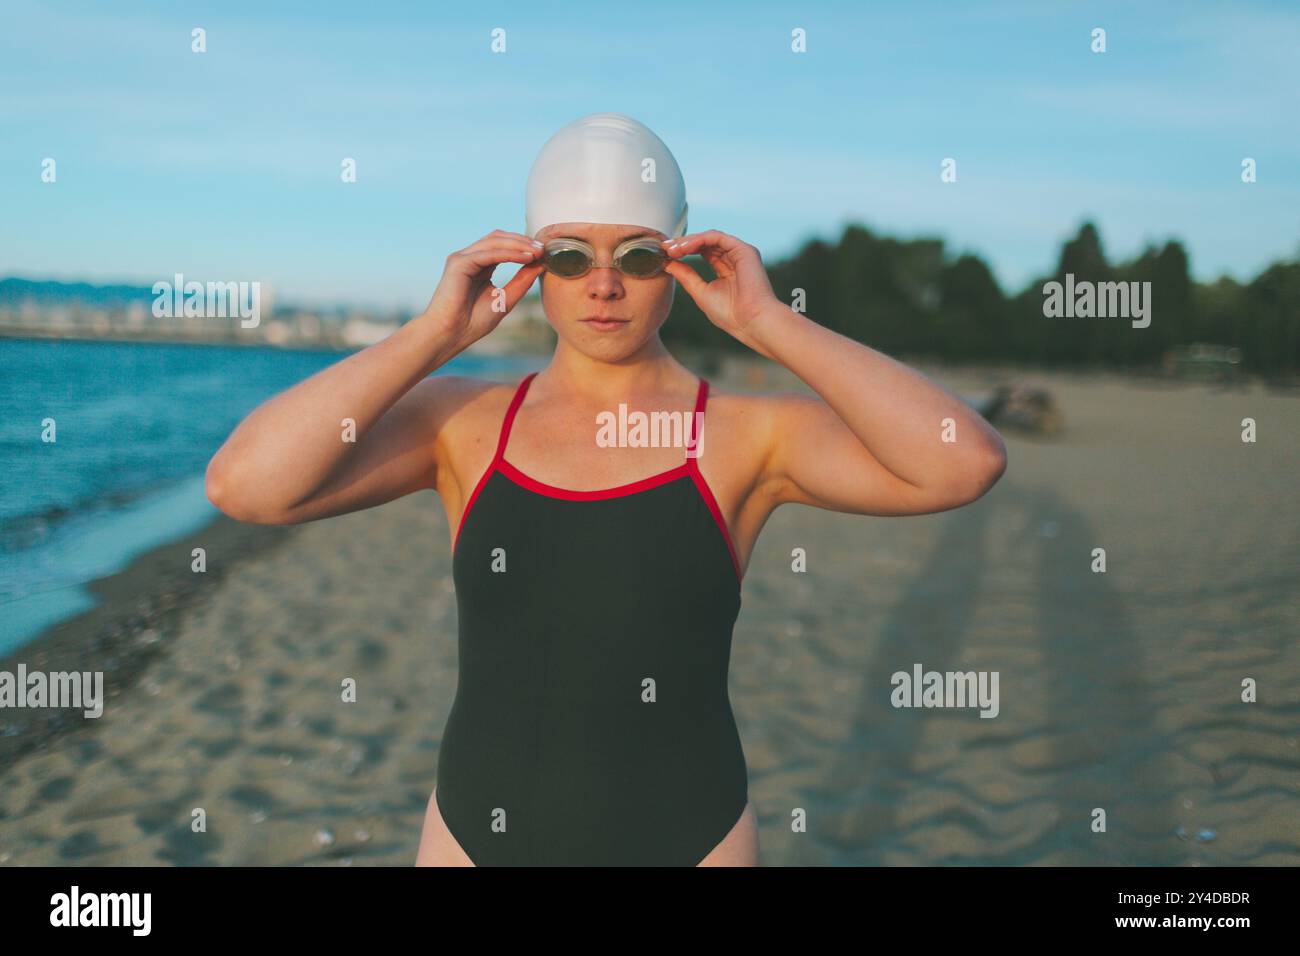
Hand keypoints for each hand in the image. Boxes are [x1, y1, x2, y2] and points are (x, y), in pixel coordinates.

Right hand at [421, 230, 544, 351]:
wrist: (450, 335)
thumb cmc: (473, 322)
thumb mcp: (505, 299)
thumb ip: (521, 281)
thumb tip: (540, 265)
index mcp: (480, 265)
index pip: (503, 246)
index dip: (524, 245)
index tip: (545, 252)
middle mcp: (470, 258)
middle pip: (499, 238)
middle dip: (523, 240)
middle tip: (544, 247)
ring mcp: (462, 258)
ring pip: (494, 241)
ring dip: (518, 244)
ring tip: (537, 251)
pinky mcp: (458, 263)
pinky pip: (488, 253)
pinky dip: (509, 254)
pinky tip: (525, 258)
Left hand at [661, 230, 781, 355]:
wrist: (751, 322)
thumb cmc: (730, 314)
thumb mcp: (700, 292)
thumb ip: (686, 276)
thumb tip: (668, 263)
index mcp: (726, 270)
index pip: (702, 252)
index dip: (683, 251)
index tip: (664, 254)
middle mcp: (734, 259)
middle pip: (705, 243)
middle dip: (682, 244)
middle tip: (664, 248)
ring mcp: (740, 253)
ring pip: (709, 238)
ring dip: (688, 241)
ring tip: (672, 249)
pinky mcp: (744, 250)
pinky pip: (717, 237)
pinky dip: (699, 240)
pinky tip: (685, 247)